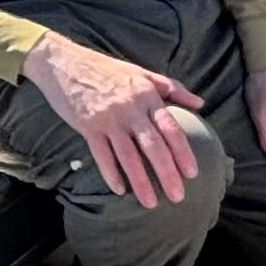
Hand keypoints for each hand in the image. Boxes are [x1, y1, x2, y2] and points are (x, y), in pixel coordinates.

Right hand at [24, 32, 207, 208]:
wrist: (64, 63)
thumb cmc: (107, 70)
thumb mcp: (142, 73)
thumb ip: (172, 88)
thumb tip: (201, 104)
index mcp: (147, 95)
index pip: (171, 128)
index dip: (183, 152)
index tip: (192, 173)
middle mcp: (130, 108)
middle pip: (153, 146)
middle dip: (167, 173)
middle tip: (178, 196)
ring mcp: (108, 119)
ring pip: (128, 156)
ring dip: (140, 182)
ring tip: (151, 203)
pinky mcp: (88, 126)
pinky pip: (101, 155)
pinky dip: (111, 174)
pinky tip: (120, 190)